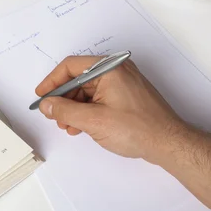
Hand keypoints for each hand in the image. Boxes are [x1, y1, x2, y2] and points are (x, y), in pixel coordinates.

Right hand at [36, 56, 186, 163]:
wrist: (169, 144)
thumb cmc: (137, 129)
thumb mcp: (93, 120)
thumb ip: (64, 110)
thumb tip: (46, 104)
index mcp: (109, 68)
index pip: (70, 67)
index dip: (52, 82)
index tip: (41, 96)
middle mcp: (116, 70)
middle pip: (78, 79)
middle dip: (64, 99)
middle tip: (54, 117)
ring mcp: (123, 82)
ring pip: (87, 91)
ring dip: (74, 108)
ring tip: (69, 126)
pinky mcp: (126, 95)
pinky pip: (99, 97)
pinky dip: (87, 111)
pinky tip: (82, 126)